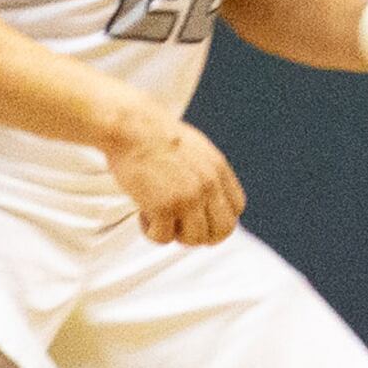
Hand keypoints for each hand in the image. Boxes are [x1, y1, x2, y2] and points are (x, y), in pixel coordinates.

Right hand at [103, 106, 243, 249]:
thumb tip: (207, 197)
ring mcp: (189, 197)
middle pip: (222, 230)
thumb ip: (206, 173)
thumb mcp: (195, 148)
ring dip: (174, 233)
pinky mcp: (164, 207)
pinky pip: (163, 238)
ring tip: (157, 216)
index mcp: (218, 169)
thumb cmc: (154, 134)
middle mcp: (208, 185)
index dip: (217, 218)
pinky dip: (150, 231)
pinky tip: (143, 213)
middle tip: (180, 226)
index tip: (198, 217)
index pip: (236, 208)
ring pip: (195, 240)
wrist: (131, 127)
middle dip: (201, 234)